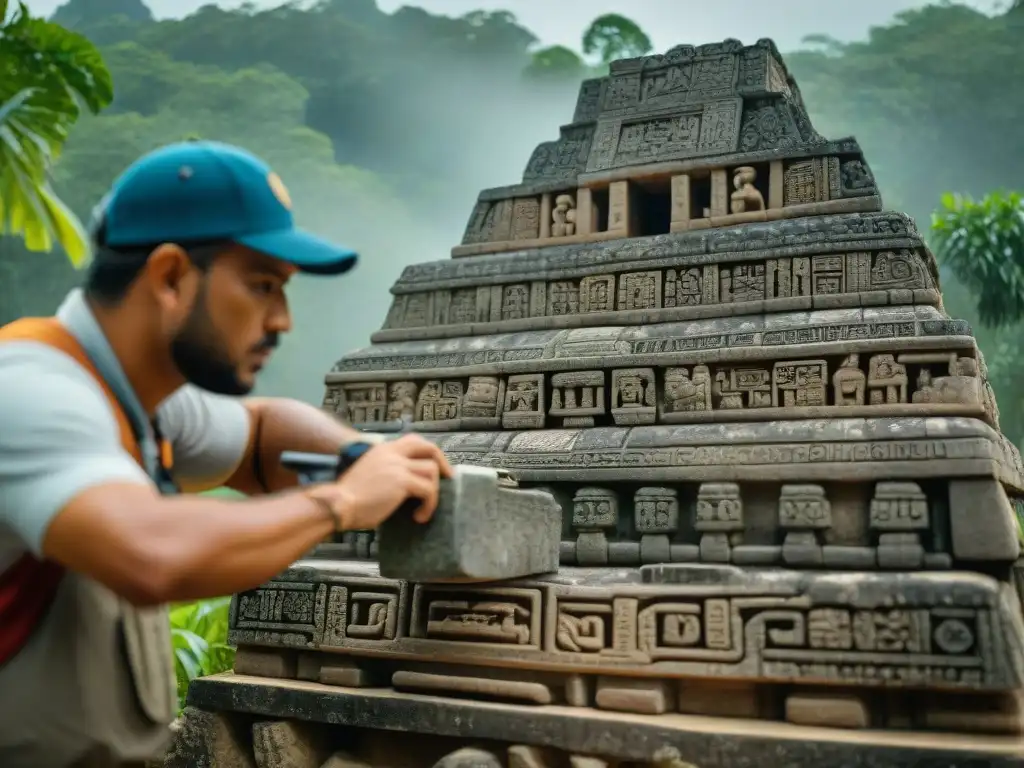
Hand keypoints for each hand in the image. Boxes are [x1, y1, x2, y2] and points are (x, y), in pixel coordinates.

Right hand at [326, 434, 453, 529]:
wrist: (338, 504)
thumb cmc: (349, 499)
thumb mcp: (368, 475)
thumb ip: (387, 473)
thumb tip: (407, 486)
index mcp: (382, 450)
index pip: (413, 441)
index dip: (428, 453)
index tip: (436, 467)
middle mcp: (391, 453)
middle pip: (429, 447)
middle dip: (442, 463)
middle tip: (447, 479)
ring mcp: (397, 465)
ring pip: (432, 471)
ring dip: (433, 493)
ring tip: (423, 510)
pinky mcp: (402, 481)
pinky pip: (428, 490)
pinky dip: (429, 506)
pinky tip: (419, 517)